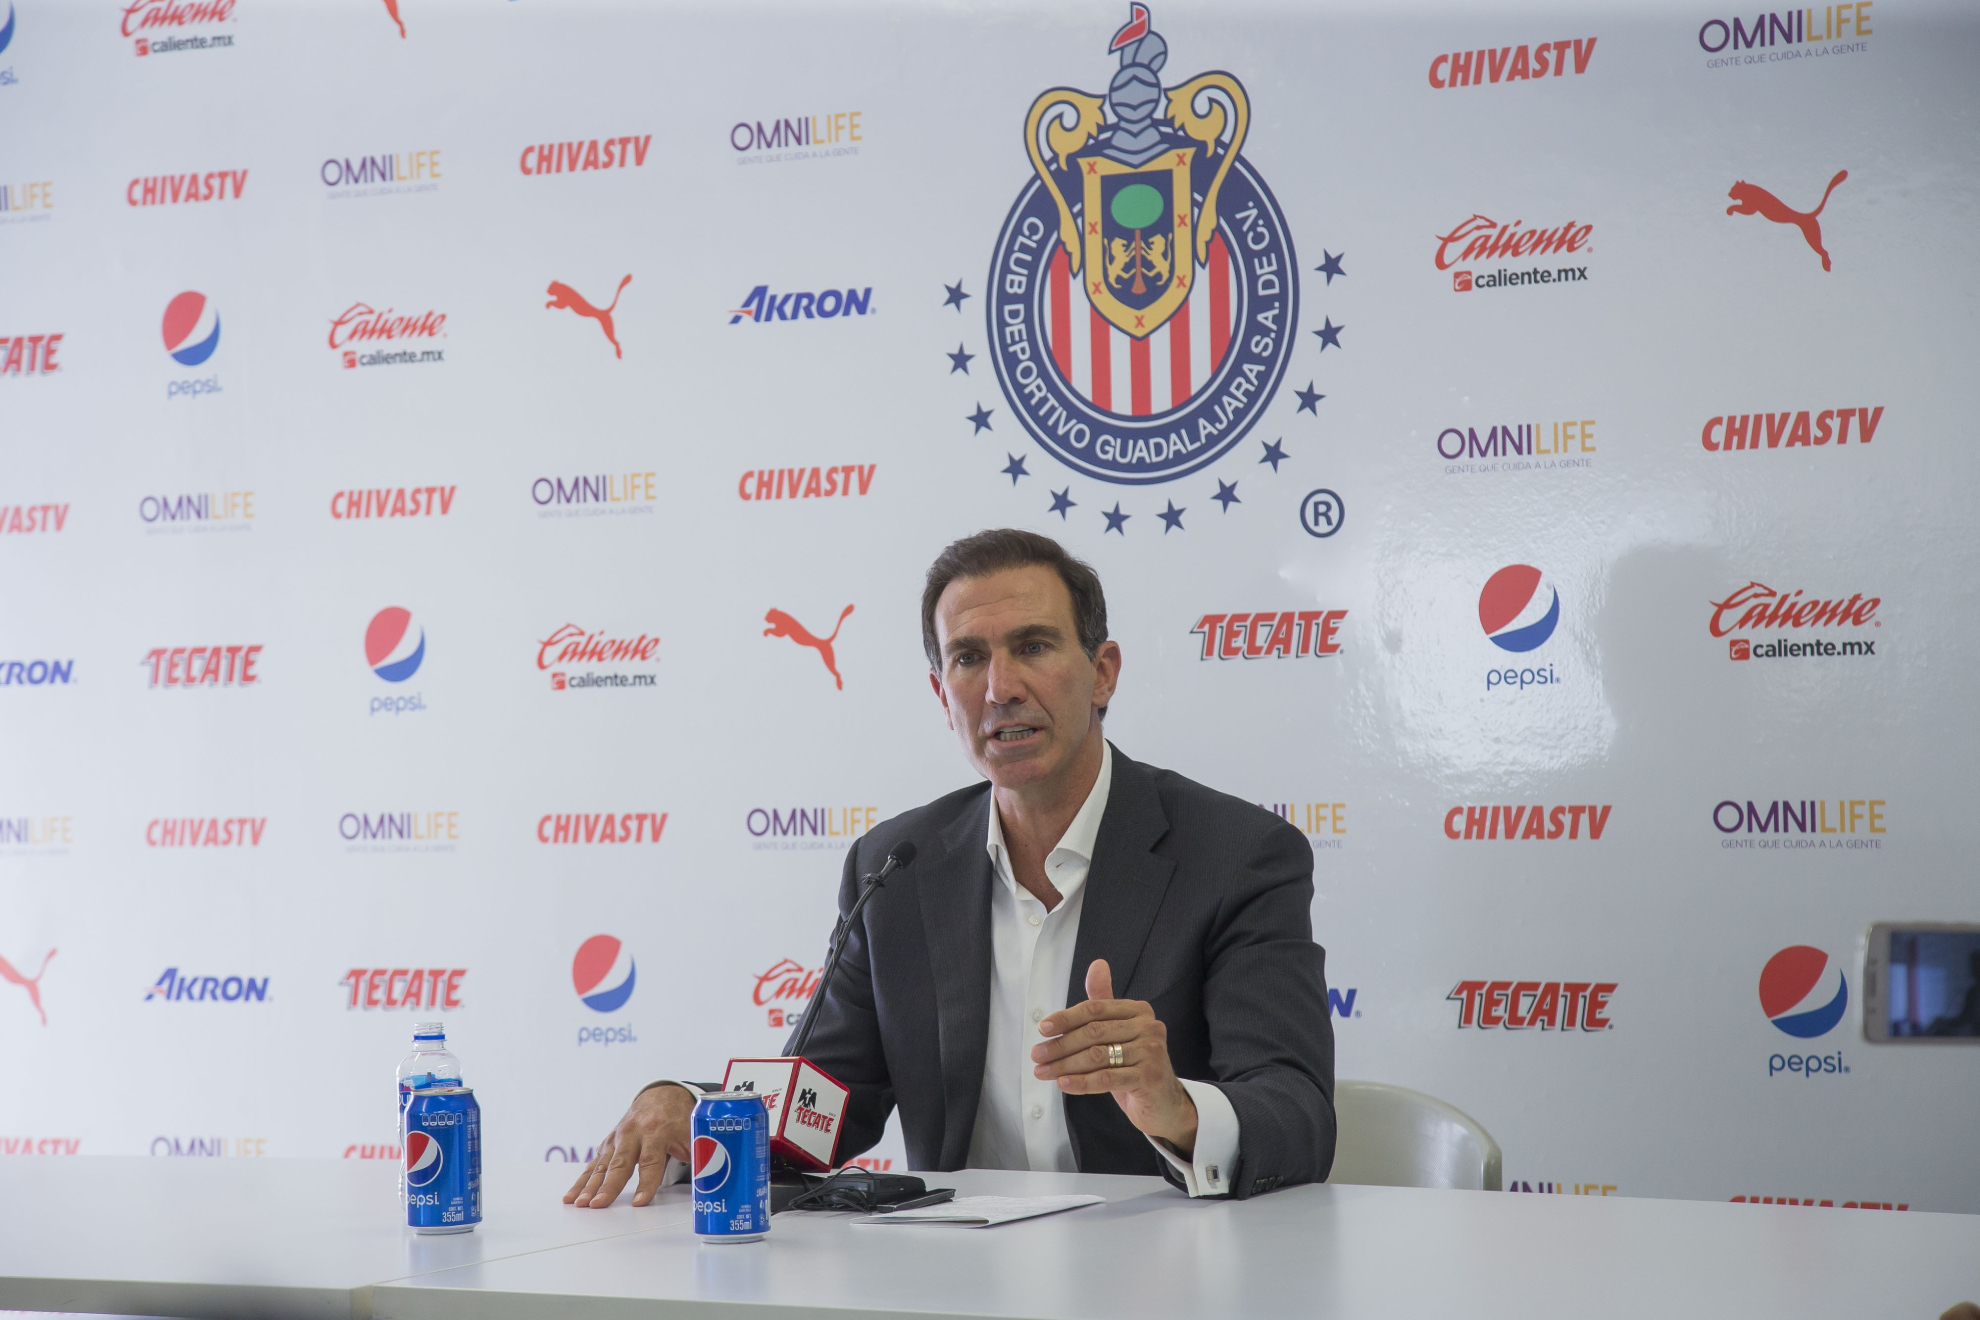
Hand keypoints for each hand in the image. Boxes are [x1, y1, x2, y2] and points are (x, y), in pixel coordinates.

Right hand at [561, 1082, 693, 1207]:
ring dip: (589, 1185)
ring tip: (579, 1204)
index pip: (651, 1161)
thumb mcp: (694, 1132)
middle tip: (598, 1205)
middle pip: (620, 1163)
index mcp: (657, 1129)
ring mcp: (618, 1137)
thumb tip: (709, 1182)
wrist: (663, 1093)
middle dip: (608, 1186)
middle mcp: (633, 1132)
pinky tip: (571, 1196)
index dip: (646, 1183)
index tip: (639, 1202)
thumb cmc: (680, 1116)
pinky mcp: (609, 1143)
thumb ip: (698, 1155)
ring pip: (601, 1164)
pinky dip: (581, 1180)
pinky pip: (593, 1163)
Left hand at [1033, 959, 1197, 1155]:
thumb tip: (1097, 964)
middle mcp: (1149, 1027)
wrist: (1162, 1102)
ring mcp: (1152, 1052)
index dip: (1066, 1018)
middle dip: (1060, 1045)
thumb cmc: (1135, 1065)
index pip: (1095, 1009)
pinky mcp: (1150, 1077)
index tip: (1042, 1029)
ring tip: (1042, 1072)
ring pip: (1097, 1056)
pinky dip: (1082, 1082)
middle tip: (1036, 1055)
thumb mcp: (1118, 1033)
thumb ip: (1104, 1002)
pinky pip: (1107, 1078)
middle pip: (1094, 1032)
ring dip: (1065, 1065)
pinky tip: (1064, 1084)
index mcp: (1138, 1011)